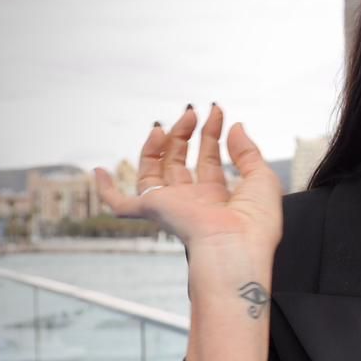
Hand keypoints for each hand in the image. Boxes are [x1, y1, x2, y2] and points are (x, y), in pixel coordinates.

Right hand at [93, 105, 282, 260]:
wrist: (237, 248)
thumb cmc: (255, 224)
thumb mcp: (262, 179)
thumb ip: (248, 152)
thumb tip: (235, 127)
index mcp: (219, 199)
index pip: (209, 160)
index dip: (212, 134)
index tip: (217, 112)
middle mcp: (193, 202)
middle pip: (180, 161)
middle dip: (185, 134)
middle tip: (192, 112)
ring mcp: (172, 206)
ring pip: (154, 171)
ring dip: (157, 146)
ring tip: (166, 124)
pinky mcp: (153, 211)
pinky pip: (121, 204)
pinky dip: (106, 190)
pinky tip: (98, 171)